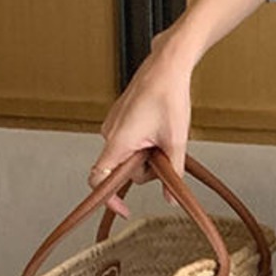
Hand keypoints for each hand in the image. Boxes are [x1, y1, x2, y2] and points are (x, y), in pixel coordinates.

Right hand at [88, 30, 193, 212]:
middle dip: (145, 169)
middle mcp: (109, 134)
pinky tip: (158, 129)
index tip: (123, 208)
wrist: (167, 66)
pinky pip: (129, 142)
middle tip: (165, 151)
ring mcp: (112, 125)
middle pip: (122, 170)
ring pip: (128, 156)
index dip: (108, 199)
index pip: (99, 180)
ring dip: (147, 155)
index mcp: (117, 141)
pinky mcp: (119, 119)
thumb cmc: (169, 96)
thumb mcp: (176, 141)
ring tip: (164, 134)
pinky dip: (144, 143)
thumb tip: (172, 197)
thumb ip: (173, 172)